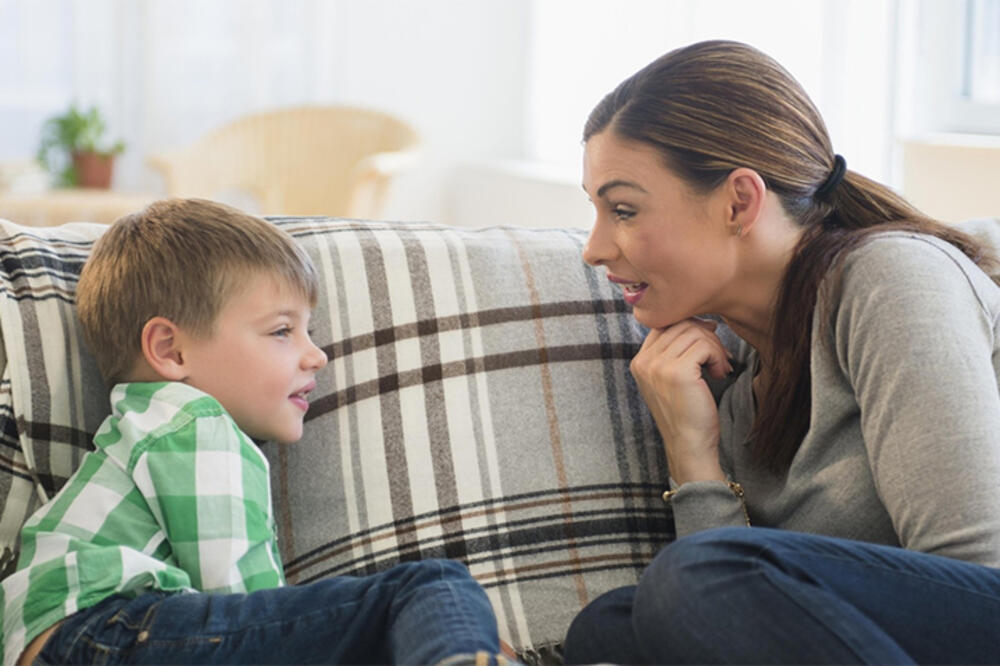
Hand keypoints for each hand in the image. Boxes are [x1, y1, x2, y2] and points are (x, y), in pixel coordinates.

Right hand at [630, 318, 732, 484]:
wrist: (689, 446)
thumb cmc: (688, 414)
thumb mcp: (674, 378)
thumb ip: (677, 351)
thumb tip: (704, 321)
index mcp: (639, 362)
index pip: (665, 324)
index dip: (690, 328)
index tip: (707, 345)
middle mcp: (644, 361)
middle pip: (681, 324)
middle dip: (706, 337)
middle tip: (719, 359)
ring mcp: (658, 366)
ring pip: (694, 332)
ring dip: (714, 348)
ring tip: (719, 368)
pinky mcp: (677, 372)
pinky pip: (704, 345)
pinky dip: (717, 356)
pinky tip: (718, 374)